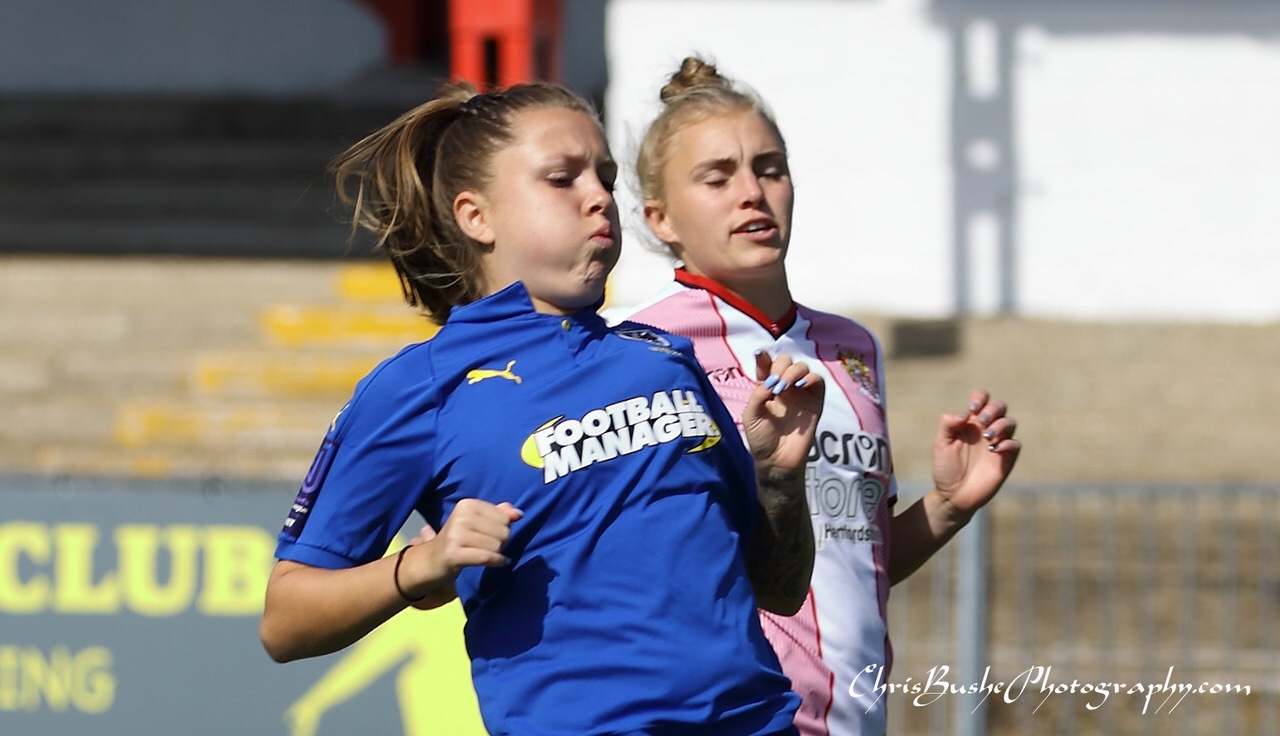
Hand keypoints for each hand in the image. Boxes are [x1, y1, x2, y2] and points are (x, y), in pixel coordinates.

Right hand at [431, 499, 522, 573]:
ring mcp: (455, 535)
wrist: (432, 559)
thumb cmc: (459, 538)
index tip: (491, 534)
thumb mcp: (478, 521)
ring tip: (486, 553)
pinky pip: (487, 557)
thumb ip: (500, 513)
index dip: (503, 528)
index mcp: (467, 504)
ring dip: (497, 553)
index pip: (504, 517)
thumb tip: (518, 514)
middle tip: (488, 546)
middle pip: (503, 531)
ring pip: (497, 546)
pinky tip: (501, 562)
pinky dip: (498, 561)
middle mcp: (460, 517)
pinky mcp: (453, 554)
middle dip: (501, 541)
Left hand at [742, 350, 824, 476]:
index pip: (766, 365)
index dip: (764, 357)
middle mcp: (784, 387)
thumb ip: (759, 394)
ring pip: (802, 367)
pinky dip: (811, 378)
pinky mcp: (815, 402)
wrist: (777, 460)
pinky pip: (818, 381)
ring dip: (793, 372)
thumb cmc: (761, 438)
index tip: (760, 354)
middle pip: (786, 361)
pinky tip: (801, 386)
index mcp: (766, 388)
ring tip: (784, 388)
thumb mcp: (751, 415)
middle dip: (780, 367)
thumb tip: (772, 380)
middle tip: (775, 384)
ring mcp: (800, 393)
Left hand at [931, 389, 1020, 519]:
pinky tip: (993, 450)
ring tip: (987, 438)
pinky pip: (1015, 444)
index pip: (981, 399)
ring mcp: (997, 443)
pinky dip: (1007, 443)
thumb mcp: (941, 444)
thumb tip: (964, 413)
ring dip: (1000, 425)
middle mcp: (985, 429)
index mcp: (970, 422)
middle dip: (993, 409)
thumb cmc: (946, 468)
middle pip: (1000, 407)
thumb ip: (948, 425)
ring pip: (1010, 423)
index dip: (980, 397)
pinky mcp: (1006, 459)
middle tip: (981, 422)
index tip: (972, 408)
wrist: (953, 495)